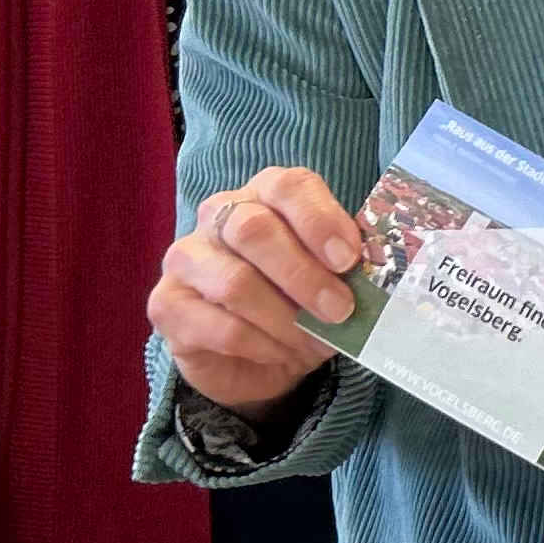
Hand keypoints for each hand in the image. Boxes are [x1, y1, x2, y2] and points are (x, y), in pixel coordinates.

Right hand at [151, 165, 364, 415]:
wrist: (262, 355)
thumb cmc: (303, 300)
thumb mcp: (332, 277)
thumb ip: (348, 265)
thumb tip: (377, 269)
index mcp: (266, 194)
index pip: (288, 186)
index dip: (320, 220)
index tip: (350, 260)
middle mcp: (219, 215)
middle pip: (255, 230)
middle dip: (305, 276)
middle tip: (340, 311)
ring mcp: (186, 258)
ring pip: (236, 282)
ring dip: (285, 320)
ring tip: (315, 342)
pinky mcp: (166, 305)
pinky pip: (219, 326)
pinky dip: (261, 345)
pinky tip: (280, 353)